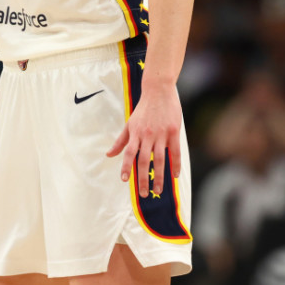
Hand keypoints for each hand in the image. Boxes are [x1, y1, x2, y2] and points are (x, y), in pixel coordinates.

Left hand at [106, 81, 181, 197]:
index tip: (125, 180)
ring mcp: (161, 134)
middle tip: (144, 194)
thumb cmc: (143, 109)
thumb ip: (121, 141)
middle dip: (143, 179)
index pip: (129, 153)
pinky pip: (175, 152)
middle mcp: (147, 135)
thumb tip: (109, 155)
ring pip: (159, 160)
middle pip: (144, 160)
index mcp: (135, 133)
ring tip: (158, 190)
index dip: (126, 167)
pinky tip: (175, 176)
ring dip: (158, 176)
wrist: (158, 90)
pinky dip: (175, 165)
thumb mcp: (130, 124)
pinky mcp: (173, 132)